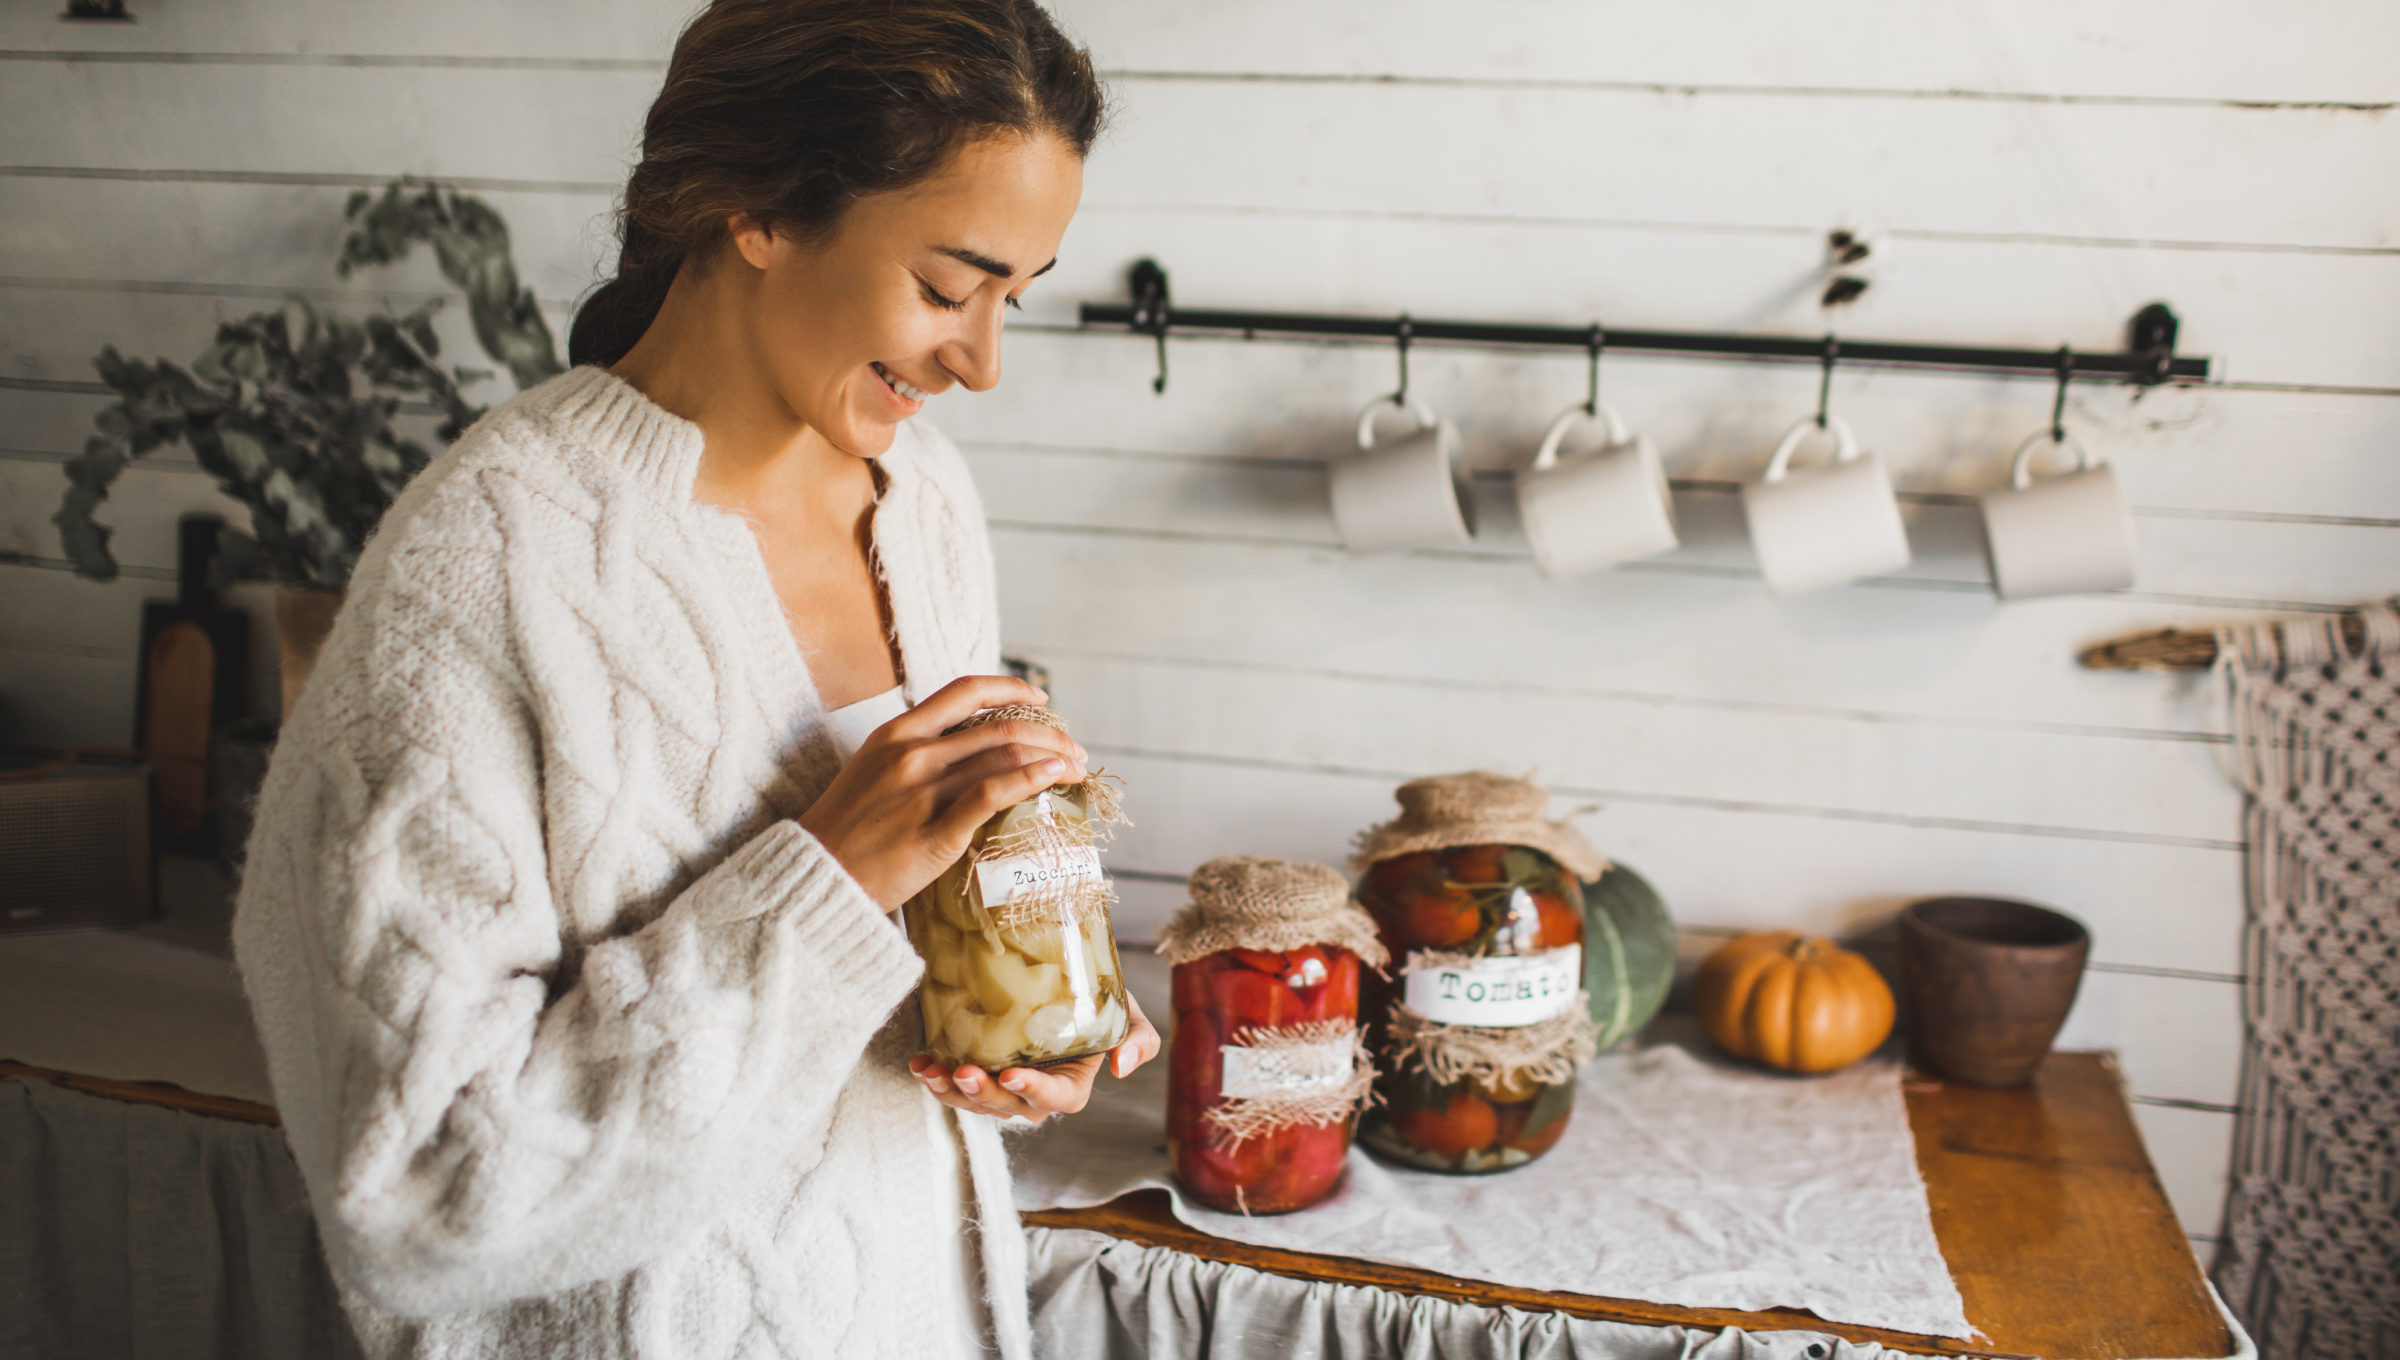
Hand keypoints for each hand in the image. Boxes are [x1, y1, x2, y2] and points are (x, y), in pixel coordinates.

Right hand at [797, 675, 1086, 910]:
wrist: (815, 878)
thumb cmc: (845, 831)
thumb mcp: (871, 771)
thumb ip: (915, 754)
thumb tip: (969, 751)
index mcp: (896, 732)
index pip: (965, 691)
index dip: (1011, 688)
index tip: (1041, 699)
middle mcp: (912, 753)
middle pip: (999, 726)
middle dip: (1049, 734)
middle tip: (1073, 749)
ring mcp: (923, 790)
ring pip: (1004, 755)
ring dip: (1052, 758)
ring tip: (1075, 768)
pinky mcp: (936, 830)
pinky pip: (994, 794)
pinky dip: (1032, 780)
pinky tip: (1054, 779)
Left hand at [910, 991, 1162, 1121]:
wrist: (1060, 979)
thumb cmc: (1095, 999)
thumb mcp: (1127, 1013)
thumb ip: (1138, 1038)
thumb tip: (1123, 1067)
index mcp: (1070, 1085)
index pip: (1056, 1099)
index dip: (1034, 1091)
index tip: (1013, 1074)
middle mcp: (1034, 1093)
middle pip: (1009, 1105)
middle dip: (984, 1095)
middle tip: (964, 1073)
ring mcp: (1002, 1085)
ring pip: (976, 1101)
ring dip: (951, 1092)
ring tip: (932, 1071)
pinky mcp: (977, 1070)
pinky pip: (955, 1085)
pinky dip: (935, 1077)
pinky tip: (920, 1063)